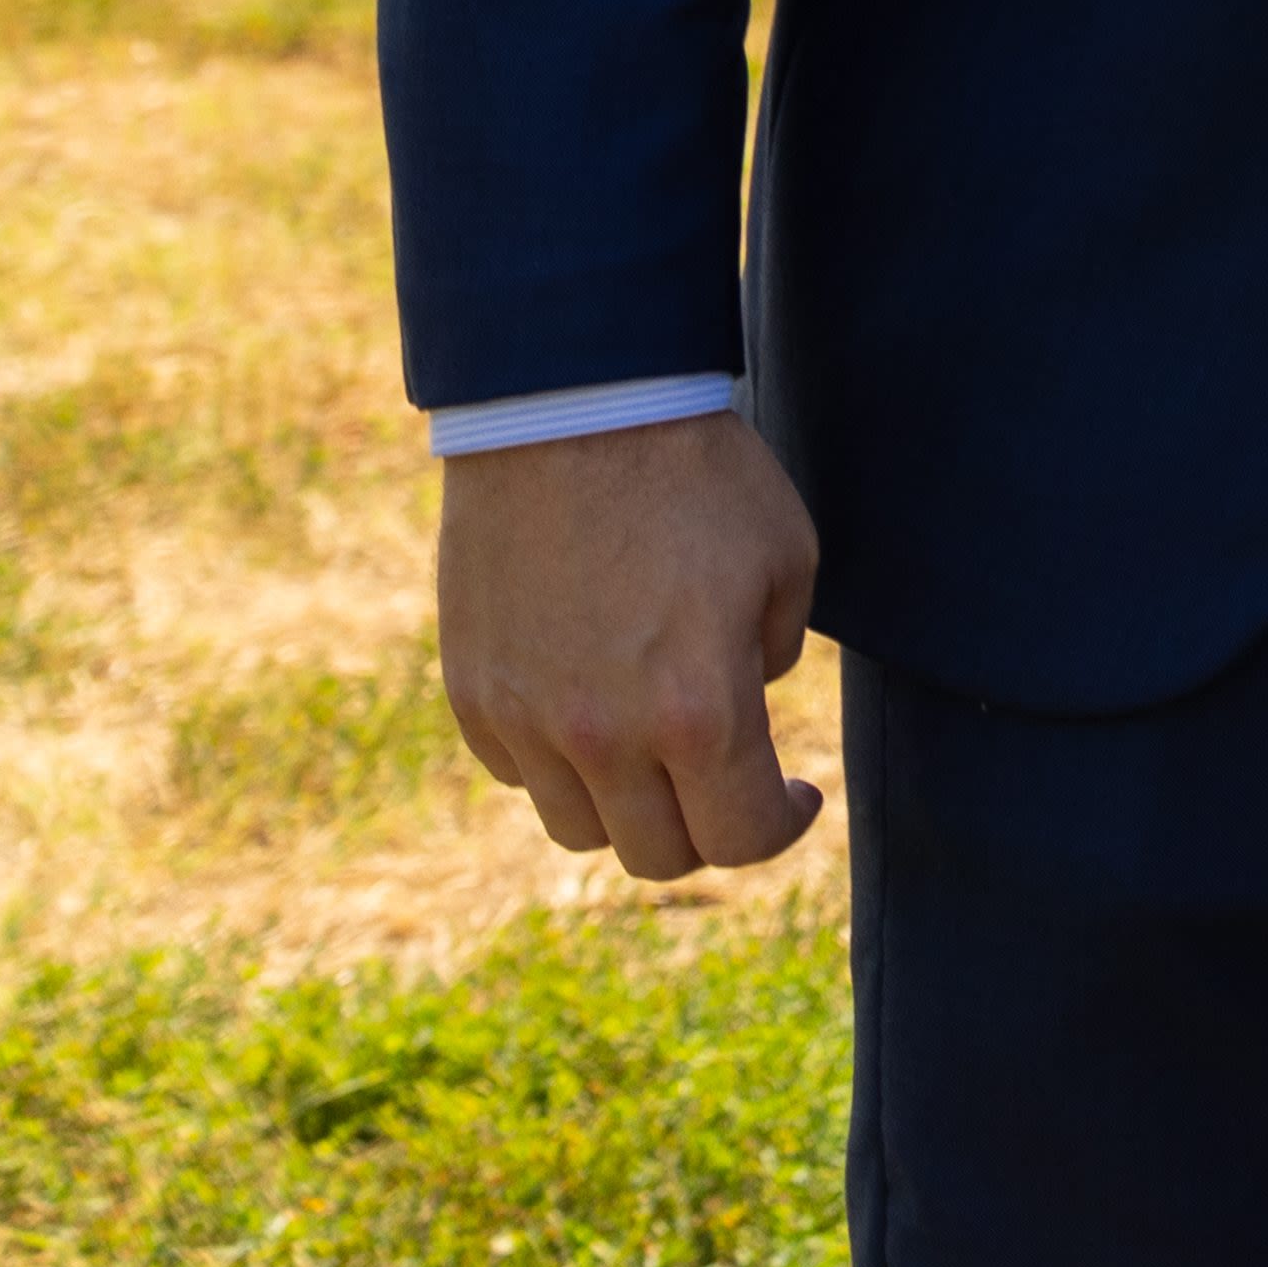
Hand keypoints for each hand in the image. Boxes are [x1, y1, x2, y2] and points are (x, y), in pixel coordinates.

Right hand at [438, 411, 827, 878]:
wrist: (569, 412)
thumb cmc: (696, 475)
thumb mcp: (785, 560)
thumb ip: (773, 658)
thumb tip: (747, 703)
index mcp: (697, 711)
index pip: (740, 837)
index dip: (782, 828)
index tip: (796, 796)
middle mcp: (602, 736)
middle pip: (656, 854)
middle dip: (707, 828)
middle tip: (729, 777)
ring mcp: (525, 721)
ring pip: (579, 828)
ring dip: (628, 805)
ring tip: (656, 744)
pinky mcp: (471, 696)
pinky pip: (519, 772)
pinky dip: (559, 761)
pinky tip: (590, 701)